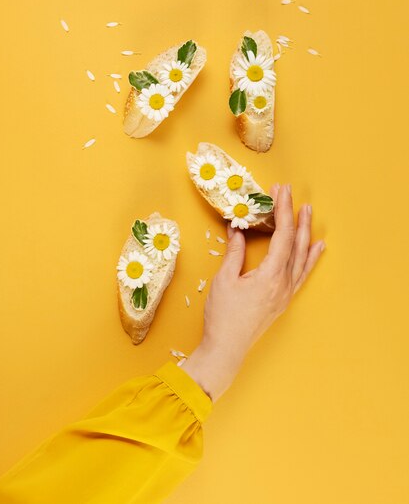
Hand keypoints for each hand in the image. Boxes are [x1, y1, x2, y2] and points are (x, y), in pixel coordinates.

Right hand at [180, 184, 324, 401]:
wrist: (227, 348)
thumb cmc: (223, 316)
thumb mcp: (224, 279)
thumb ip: (235, 252)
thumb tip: (237, 228)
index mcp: (271, 275)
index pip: (282, 235)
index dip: (283, 210)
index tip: (281, 191)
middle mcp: (284, 283)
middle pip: (295, 242)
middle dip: (294, 216)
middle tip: (292, 194)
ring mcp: (286, 292)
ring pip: (302, 256)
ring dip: (305, 232)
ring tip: (308, 212)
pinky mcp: (284, 299)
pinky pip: (302, 273)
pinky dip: (310, 258)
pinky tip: (316, 248)